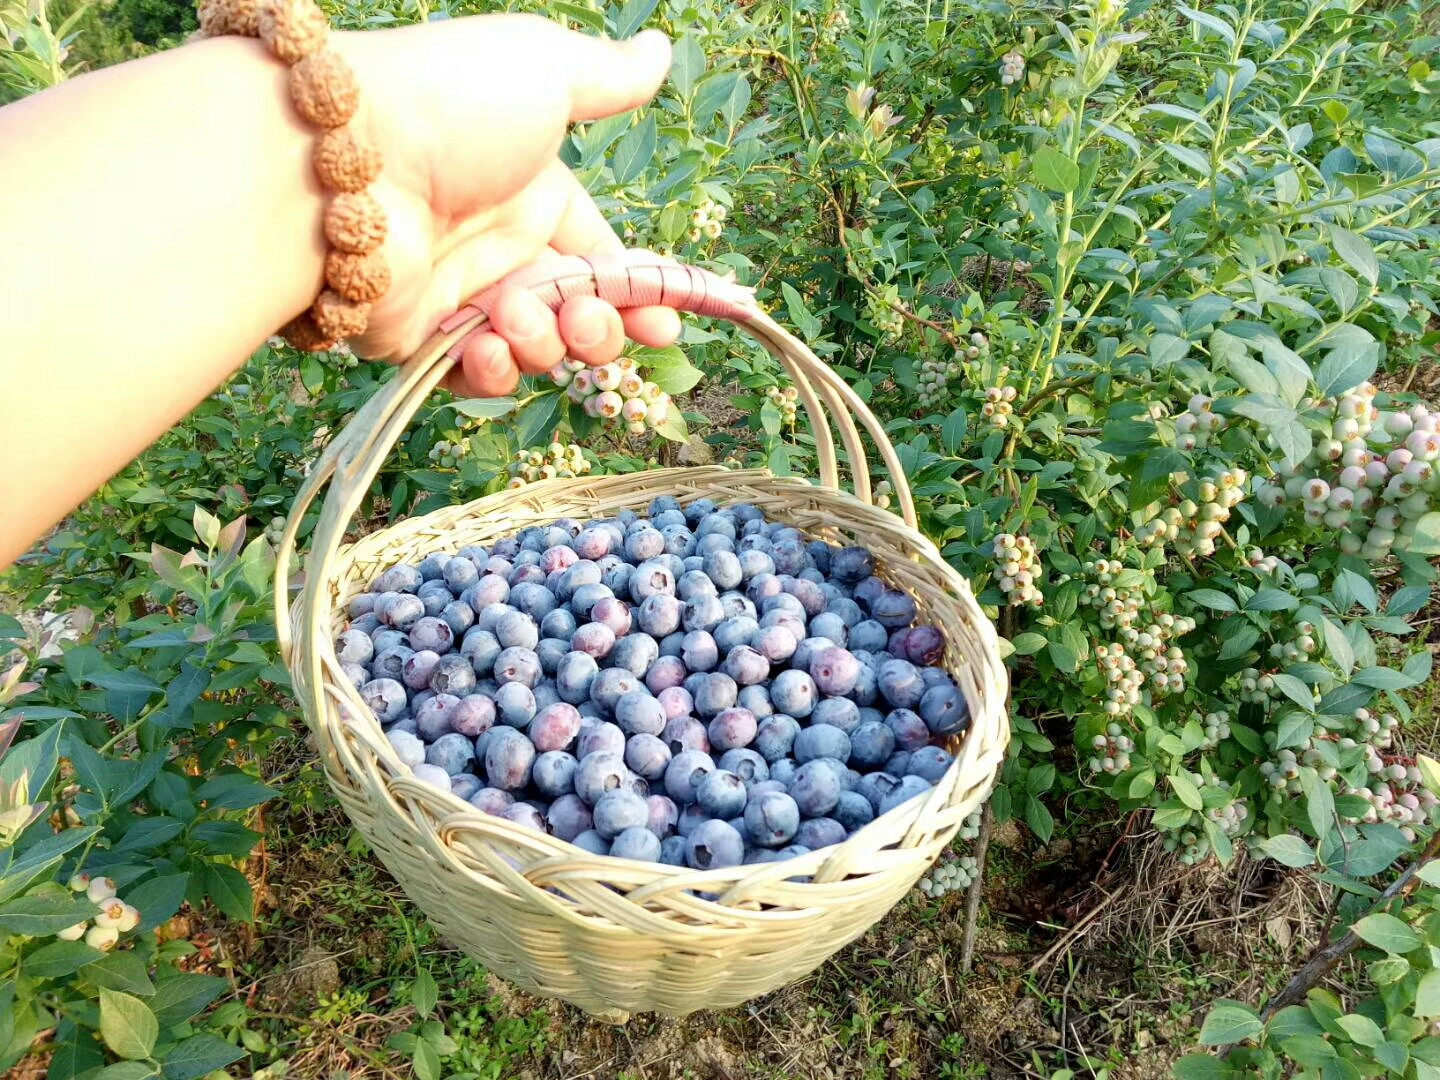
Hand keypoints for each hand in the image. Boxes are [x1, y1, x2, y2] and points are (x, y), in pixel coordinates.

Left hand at [337, 15, 681, 394]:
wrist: (337, 162)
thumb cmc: (448, 104)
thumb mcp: (543, 69)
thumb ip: (609, 78)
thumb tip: (660, 50)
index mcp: (534, 189)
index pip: (602, 256)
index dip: (641, 292)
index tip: (669, 324)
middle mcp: (498, 243)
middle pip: (577, 313)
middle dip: (599, 329)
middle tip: (591, 322)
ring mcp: (457, 293)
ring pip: (533, 349)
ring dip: (546, 345)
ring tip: (520, 317)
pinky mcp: (415, 336)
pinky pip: (472, 375)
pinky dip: (494, 371)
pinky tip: (491, 347)